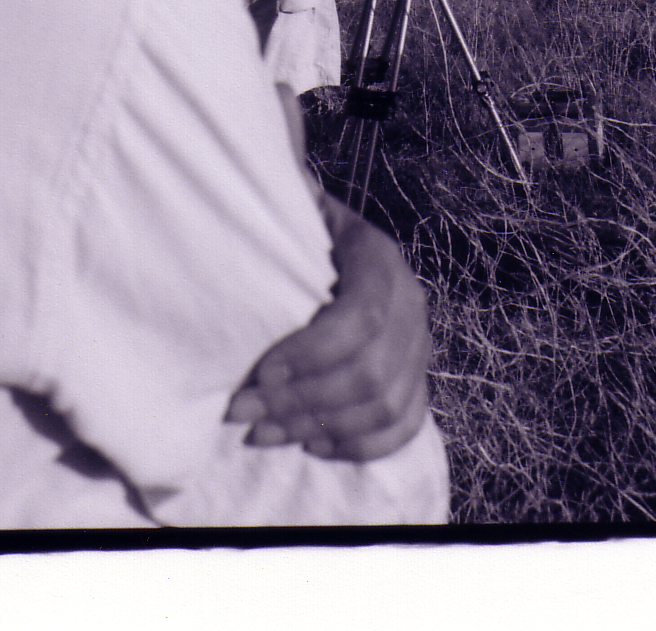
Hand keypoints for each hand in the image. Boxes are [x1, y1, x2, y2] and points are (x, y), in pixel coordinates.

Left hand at [225, 196, 431, 462]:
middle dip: (301, 401)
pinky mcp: (418, 374)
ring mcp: (419, 341)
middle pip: (371, 372)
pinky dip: (360, 445)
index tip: (260, 371)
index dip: (312, 354)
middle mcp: (411, 299)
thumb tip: (235, 223)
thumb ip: (273, 219)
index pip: (360, 317)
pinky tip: (312, 445)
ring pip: (386, 405)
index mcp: (377, 255)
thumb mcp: (287, 210)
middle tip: (242, 410)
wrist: (325, 233)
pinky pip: (406, 424)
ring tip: (262, 431)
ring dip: (319, 428)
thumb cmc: (293, 224)